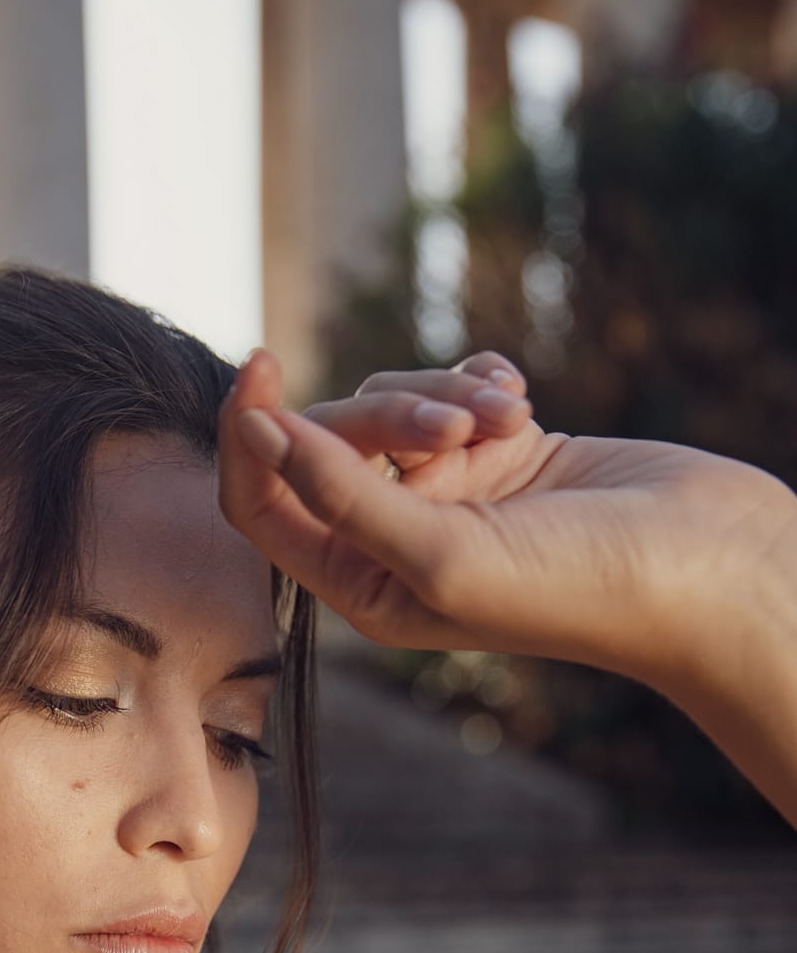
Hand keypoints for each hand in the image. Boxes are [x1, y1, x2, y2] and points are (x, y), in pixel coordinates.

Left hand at [217, 346, 796, 690]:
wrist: (704, 566)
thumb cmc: (577, 586)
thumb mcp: (442, 554)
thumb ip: (341, 496)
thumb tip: (259, 431)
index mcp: (362, 586)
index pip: (262, 503)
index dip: (248, 435)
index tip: (259, 366)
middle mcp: (393, 541)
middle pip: (331, 439)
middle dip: (389, 417)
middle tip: (459, 429)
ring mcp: (448, 492)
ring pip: (394, 404)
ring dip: (448, 394)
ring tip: (513, 418)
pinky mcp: (499, 449)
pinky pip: (453, 385)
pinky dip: (481, 380)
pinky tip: (523, 400)